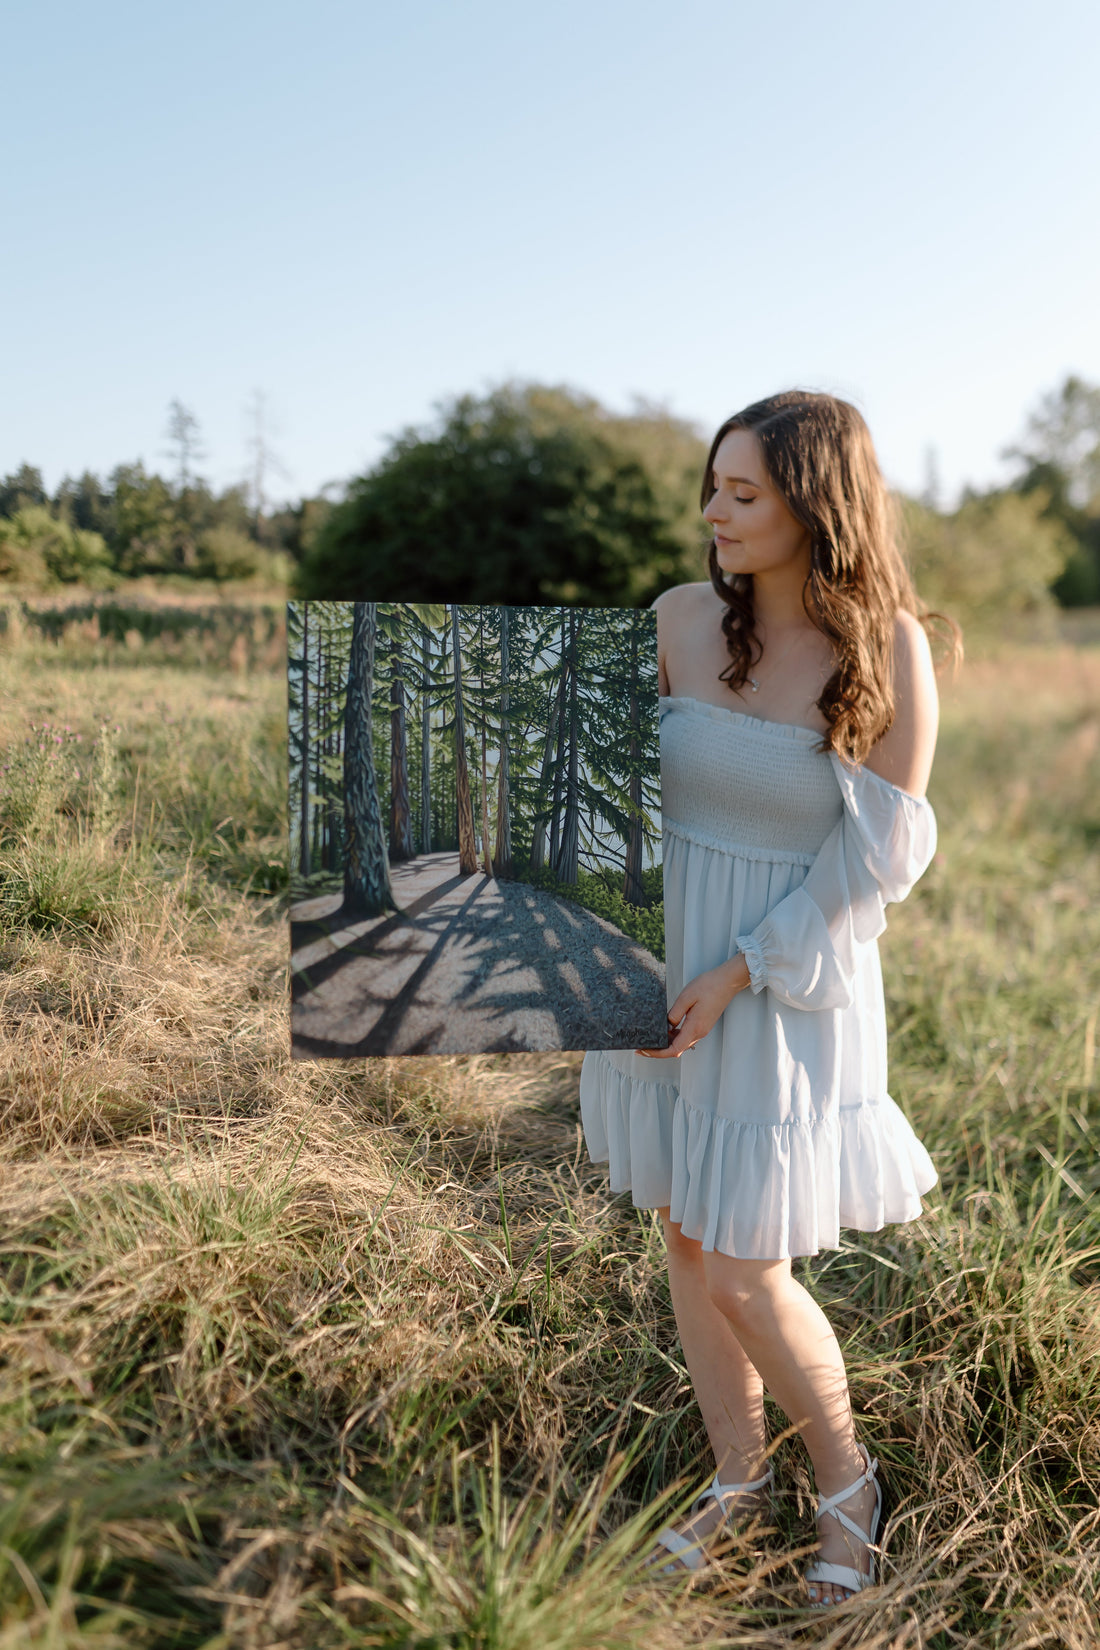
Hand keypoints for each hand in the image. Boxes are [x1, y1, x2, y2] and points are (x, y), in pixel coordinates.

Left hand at [636, 954, 751, 1058]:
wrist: (728, 982)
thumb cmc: (709, 986)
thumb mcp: (686, 997)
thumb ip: (674, 1014)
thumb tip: (666, 1027)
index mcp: (694, 1028)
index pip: (674, 1050)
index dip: (657, 1053)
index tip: (644, 1050)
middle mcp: (699, 1032)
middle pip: (676, 1049)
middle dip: (659, 1050)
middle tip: (643, 1045)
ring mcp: (702, 1029)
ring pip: (681, 1043)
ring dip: (667, 1043)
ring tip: (652, 1036)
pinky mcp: (703, 1025)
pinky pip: (686, 1036)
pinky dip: (674, 1036)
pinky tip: (666, 1028)